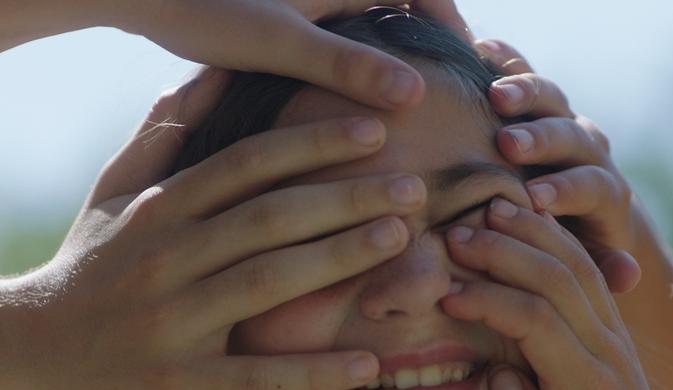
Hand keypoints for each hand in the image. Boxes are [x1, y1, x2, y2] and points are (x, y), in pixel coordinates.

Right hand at [12, 68, 424, 389]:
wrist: (17, 358)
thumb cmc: (79, 272)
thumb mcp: (109, 195)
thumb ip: (160, 136)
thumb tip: (208, 73)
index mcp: (157, 210)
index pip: (246, 165)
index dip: (313, 144)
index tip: (375, 130)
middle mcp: (166, 259)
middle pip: (269, 218)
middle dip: (347, 197)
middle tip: (416, 187)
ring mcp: (171, 323)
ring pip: (268, 284)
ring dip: (339, 260)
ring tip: (400, 242)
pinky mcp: (174, 385)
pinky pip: (256, 376)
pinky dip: (313, 371)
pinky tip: (368, 362)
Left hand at [113, 0, 468, 109]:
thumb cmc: (209, 13)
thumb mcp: (283, 47)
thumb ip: (349, 68)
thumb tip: (414, 96)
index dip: (449, 24)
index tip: (463, 67)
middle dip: (421, 33)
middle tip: (436, 87)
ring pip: (364, 8)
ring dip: (385, 40)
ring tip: (397, 92)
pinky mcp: (279, 3)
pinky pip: (333, 17)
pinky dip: (350, 43)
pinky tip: (338, 87)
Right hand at [441, 201, 672, 389]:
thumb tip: (503, 378)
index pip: (538, 323)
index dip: (489, 301)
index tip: (445, 295)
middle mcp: (607, 355)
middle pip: (557, 280)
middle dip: (504, 251)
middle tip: (452, 235)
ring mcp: (614, 340)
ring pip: (576, 267)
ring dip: (533, 234)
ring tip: (488, 208)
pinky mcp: (612, 335)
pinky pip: (586, 273)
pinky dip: (554, 241)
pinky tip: (526, 223)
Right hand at [472, 38, 644, 293]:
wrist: (567, 210)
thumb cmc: (569, 249)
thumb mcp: (587, 265)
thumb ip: (603, 268)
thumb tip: (629, 276)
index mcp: (601, 190)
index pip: (591, 184)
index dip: (565, 190)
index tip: (536, 200)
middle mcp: (585, 149)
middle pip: (573, 136)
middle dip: (543, 140)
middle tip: (511, 146)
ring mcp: (560, 120)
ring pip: (551, 100)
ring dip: (526, 95)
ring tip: (496, 97)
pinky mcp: (533, 102)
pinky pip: (522, 71)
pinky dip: (505, 58)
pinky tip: (481, 48)